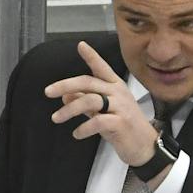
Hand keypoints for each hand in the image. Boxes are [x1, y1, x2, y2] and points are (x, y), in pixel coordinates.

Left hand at [44, 41, 159, 166]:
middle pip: (88, 82)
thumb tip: (65, 95)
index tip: (81, 45)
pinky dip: (83, 128)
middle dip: (65, 85)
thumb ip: (85, 102)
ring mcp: (121, 107)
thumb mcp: (102, 111)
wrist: (144, 146)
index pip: (101, 68)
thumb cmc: (123, 127)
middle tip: (48, 92)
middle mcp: (118, 92)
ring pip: (90, 100)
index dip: (92, 56)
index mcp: (115, 86)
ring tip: (56, 118)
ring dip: (69, 109)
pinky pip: (98, 121)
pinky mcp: (121, 123)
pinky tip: (77, 134)